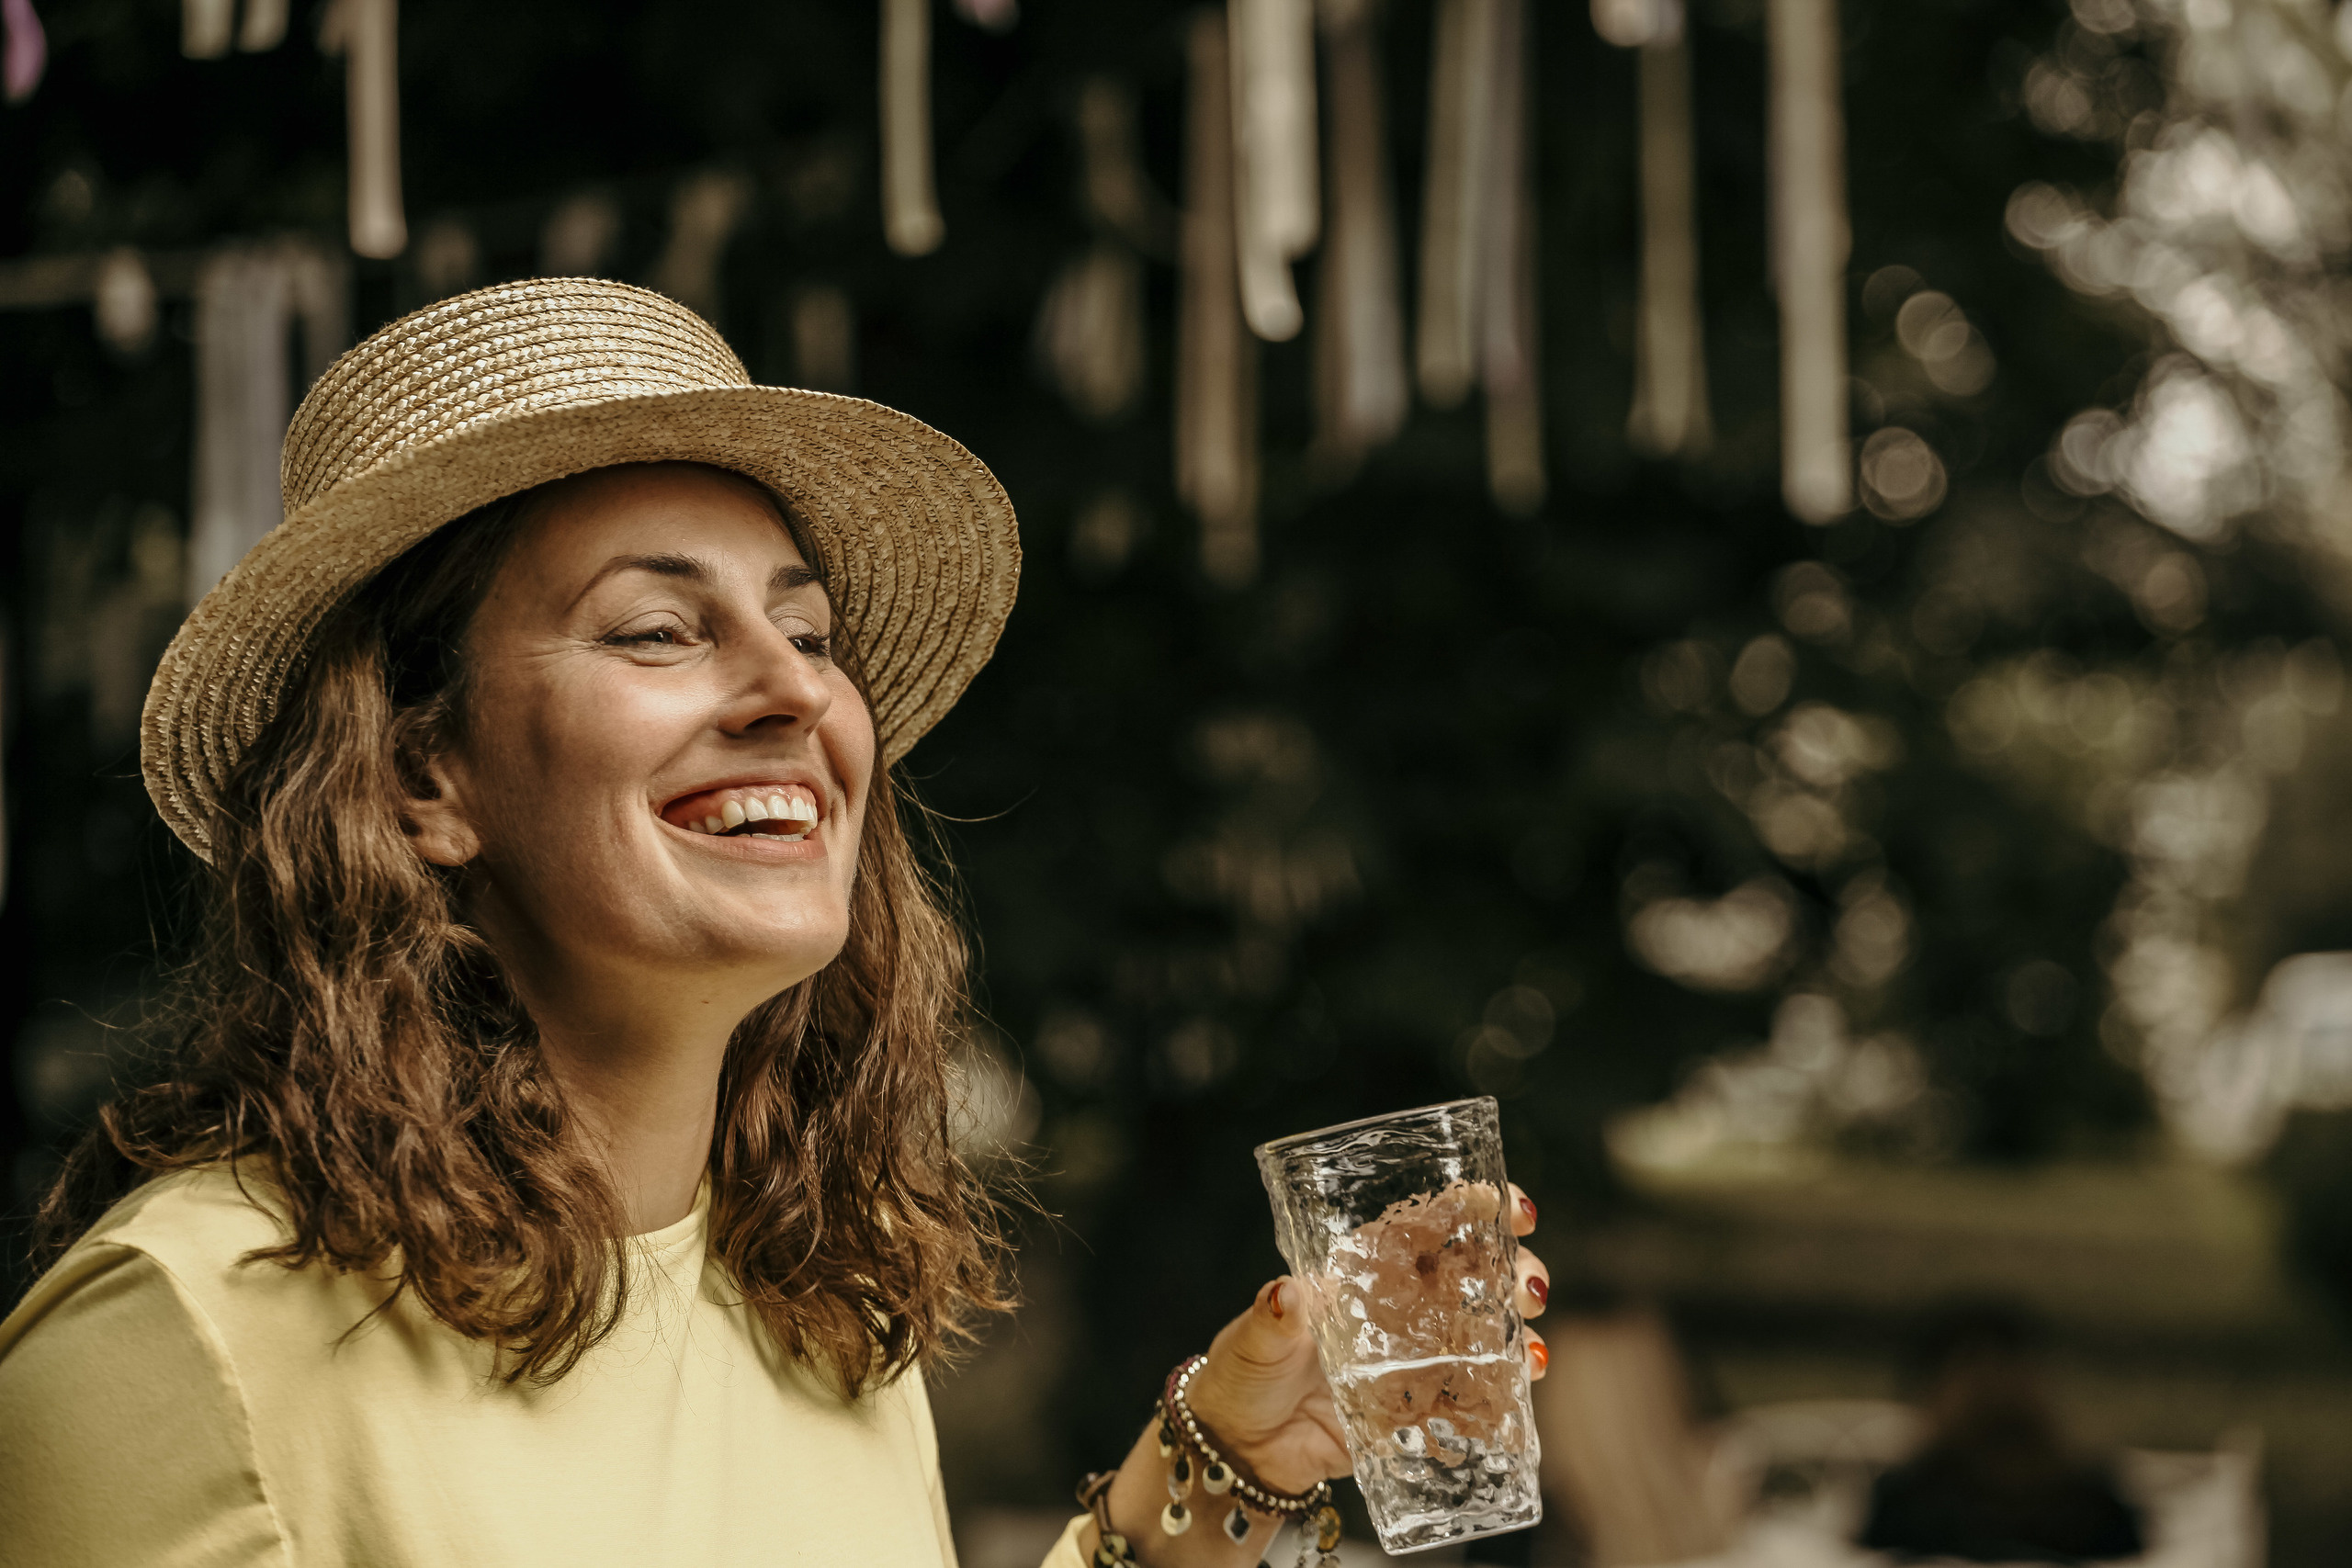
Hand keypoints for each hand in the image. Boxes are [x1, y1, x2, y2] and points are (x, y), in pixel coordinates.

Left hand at [1092, 1185, 1547, 1565]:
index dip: (1473, 1207)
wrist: (1239, 1449)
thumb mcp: (1254, 1337)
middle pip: (1473, 1274)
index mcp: (1363, 1268)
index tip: (1509, 1204)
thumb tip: (1285, 1293)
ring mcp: (1413, 1356)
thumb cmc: (1241, 1373)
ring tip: (1534, 1354)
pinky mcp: (1416, 1407)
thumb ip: (1273, 1317)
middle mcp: (1398, 1306)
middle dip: (1515, 1270)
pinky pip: (1469, 1399)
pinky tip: (1517, 1403)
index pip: (1427, 1224)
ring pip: (1485, 1332)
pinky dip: (1500, 1399)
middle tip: (1531, 1288)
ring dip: (1521, 1335)